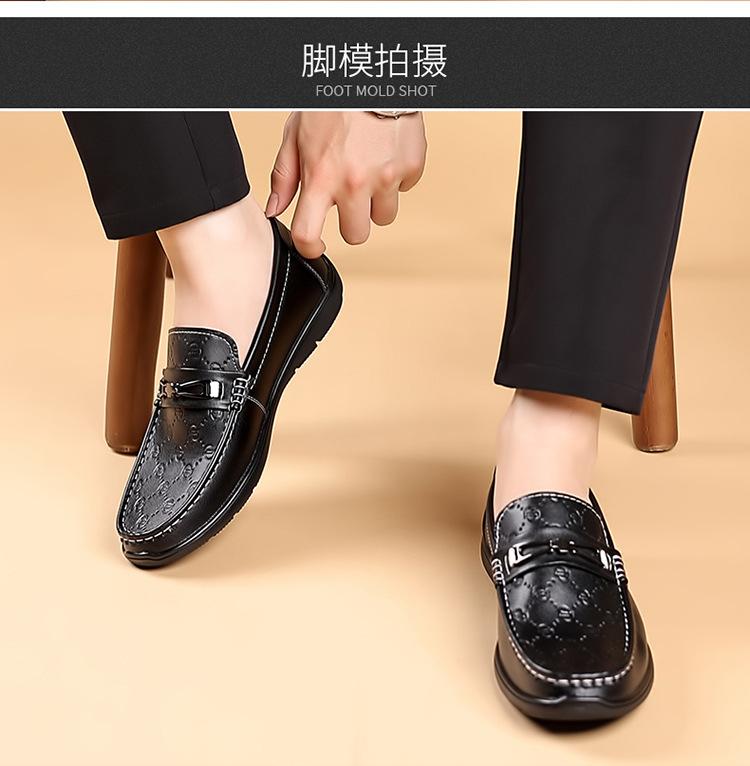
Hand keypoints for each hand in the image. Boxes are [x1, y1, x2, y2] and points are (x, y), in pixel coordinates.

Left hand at [265, 111, 426, 257]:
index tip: (314, 245)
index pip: (308, 235)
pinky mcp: (411, 167)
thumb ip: (284, 177)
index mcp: (320, 178)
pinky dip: (397, 178)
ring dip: (376, 202)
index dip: (309, 248)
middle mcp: (354, 183)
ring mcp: (386, 177)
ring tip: (369, 173)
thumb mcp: (296, 135)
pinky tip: (385, 156)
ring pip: (384, 217)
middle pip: (357, 235)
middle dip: (352, 221)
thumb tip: (275, 209)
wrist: (372, 73)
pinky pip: (405, 190)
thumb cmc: (331, 101)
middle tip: (348, 198)